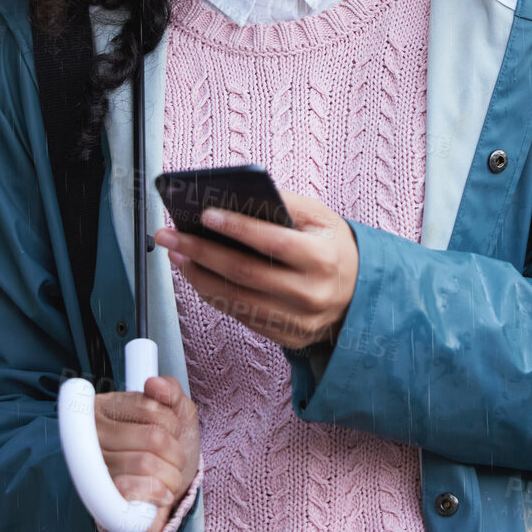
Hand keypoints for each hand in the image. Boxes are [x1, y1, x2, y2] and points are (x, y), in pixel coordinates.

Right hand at [94, 375, 200, 531]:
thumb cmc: (166, 452)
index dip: (173, 424)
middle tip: (173, 462)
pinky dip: (155, 493)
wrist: (163, 495)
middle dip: (176, 454)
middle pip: (154, 437)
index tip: (172, 434)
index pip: (150, 407)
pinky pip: (131, 488)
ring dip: (170, 476)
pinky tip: (159, 494)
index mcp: (106, 406)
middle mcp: (92, 434)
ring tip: (167, 479)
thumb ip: (170, 392)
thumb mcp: (176, 414)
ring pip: (147, 463)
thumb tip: (155, 383)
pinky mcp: (99, 498)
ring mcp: (93, 465)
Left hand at [154, 189, 358, 350]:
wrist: (360, 296)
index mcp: (323, 259)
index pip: (273, 243)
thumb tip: (241, 195)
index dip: (237, 228)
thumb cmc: (333, 249)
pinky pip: (241, 316)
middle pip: (245, 273)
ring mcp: (298, 321)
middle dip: (201, 252)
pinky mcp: (285, 337)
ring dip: (198, 276)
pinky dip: (213, 295)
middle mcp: (311, 294)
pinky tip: (197, 275)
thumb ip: (286, 204)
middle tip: (171, 235)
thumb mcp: (322, 218)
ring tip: (177, 255)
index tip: (204, 214)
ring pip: (236, 300)